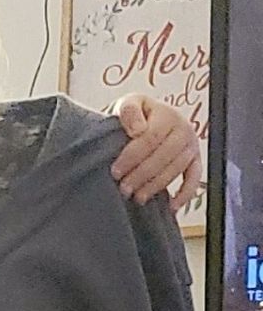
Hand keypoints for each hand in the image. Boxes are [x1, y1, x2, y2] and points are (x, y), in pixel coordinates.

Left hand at [111, 94, 201, 209]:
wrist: (150, 117)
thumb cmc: (136, 114)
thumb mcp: (128, 103)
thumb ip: (129, 111)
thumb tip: (138, 129)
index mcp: (168, 115)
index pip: (150, 138)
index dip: (132, 156)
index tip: (115, 171)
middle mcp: (184, 130)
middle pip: (163, 157)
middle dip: (141, 175)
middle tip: (124, 189)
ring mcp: (192, 147)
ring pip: (175, 170)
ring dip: (156, 186)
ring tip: (137, 197)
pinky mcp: (196, 161)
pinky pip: (194, 179)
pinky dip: (185, 194)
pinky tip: (172, 206)